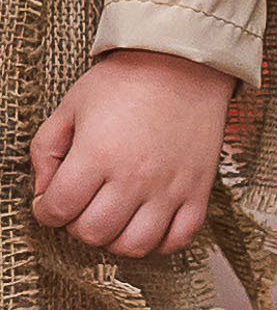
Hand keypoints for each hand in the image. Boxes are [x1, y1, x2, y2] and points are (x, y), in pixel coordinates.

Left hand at [31, 52, 233, 257]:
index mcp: (97, 153)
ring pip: (134, 245)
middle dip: (76, 225)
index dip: (45, 211)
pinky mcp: (198, 190)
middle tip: (80, 207)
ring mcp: (169, 187)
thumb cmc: (126, 81)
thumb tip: (45, 190)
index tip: (49, 202)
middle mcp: (134, 176)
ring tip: (112, 218)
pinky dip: (160, 242)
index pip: (58, 209)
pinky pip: (179, 239)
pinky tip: (148, 223)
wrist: (184, 63)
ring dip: (115, 240)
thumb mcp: (71, 105)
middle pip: (93, 233)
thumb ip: (46, 149)